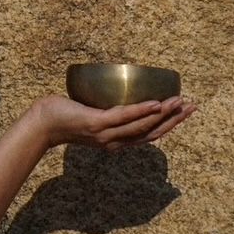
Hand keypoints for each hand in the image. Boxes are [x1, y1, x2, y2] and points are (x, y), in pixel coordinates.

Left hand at [33, 94, 196, 152]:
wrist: (40, 124)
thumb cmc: (63, 116)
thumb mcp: (91, 114)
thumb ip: (106, 109)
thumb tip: (117, 91)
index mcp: (115, 141)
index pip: (148, 134)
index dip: (169, 124)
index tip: (185, 111)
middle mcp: (114, 142)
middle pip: (151, 132)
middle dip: (174, 120)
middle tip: (192, 106)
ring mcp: (106, 134)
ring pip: (141, 125)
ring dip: (163, 114)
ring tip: (179, 102)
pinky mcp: (96, 124)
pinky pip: (123, 117)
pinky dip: (142, 110)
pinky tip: (156, 102)